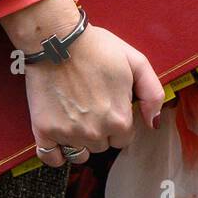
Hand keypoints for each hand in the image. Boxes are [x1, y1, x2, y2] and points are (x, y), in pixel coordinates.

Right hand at [22, 24, 165, 168]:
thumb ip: (152, 94)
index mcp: (119, 119)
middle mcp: (95, 133)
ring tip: (74, 114)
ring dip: (79, 140)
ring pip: (79, 153)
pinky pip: (51, 158)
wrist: (57, 38)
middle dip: (99, 129)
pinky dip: (55, 152)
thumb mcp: (135, 61)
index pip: (123, 138)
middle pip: (102, 146)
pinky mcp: (43, 130)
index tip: (108, 103)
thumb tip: (154, 123)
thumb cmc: (97, 47)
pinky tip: (59, 134)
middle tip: (90, 102)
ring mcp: (68, 134)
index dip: (117, 120)